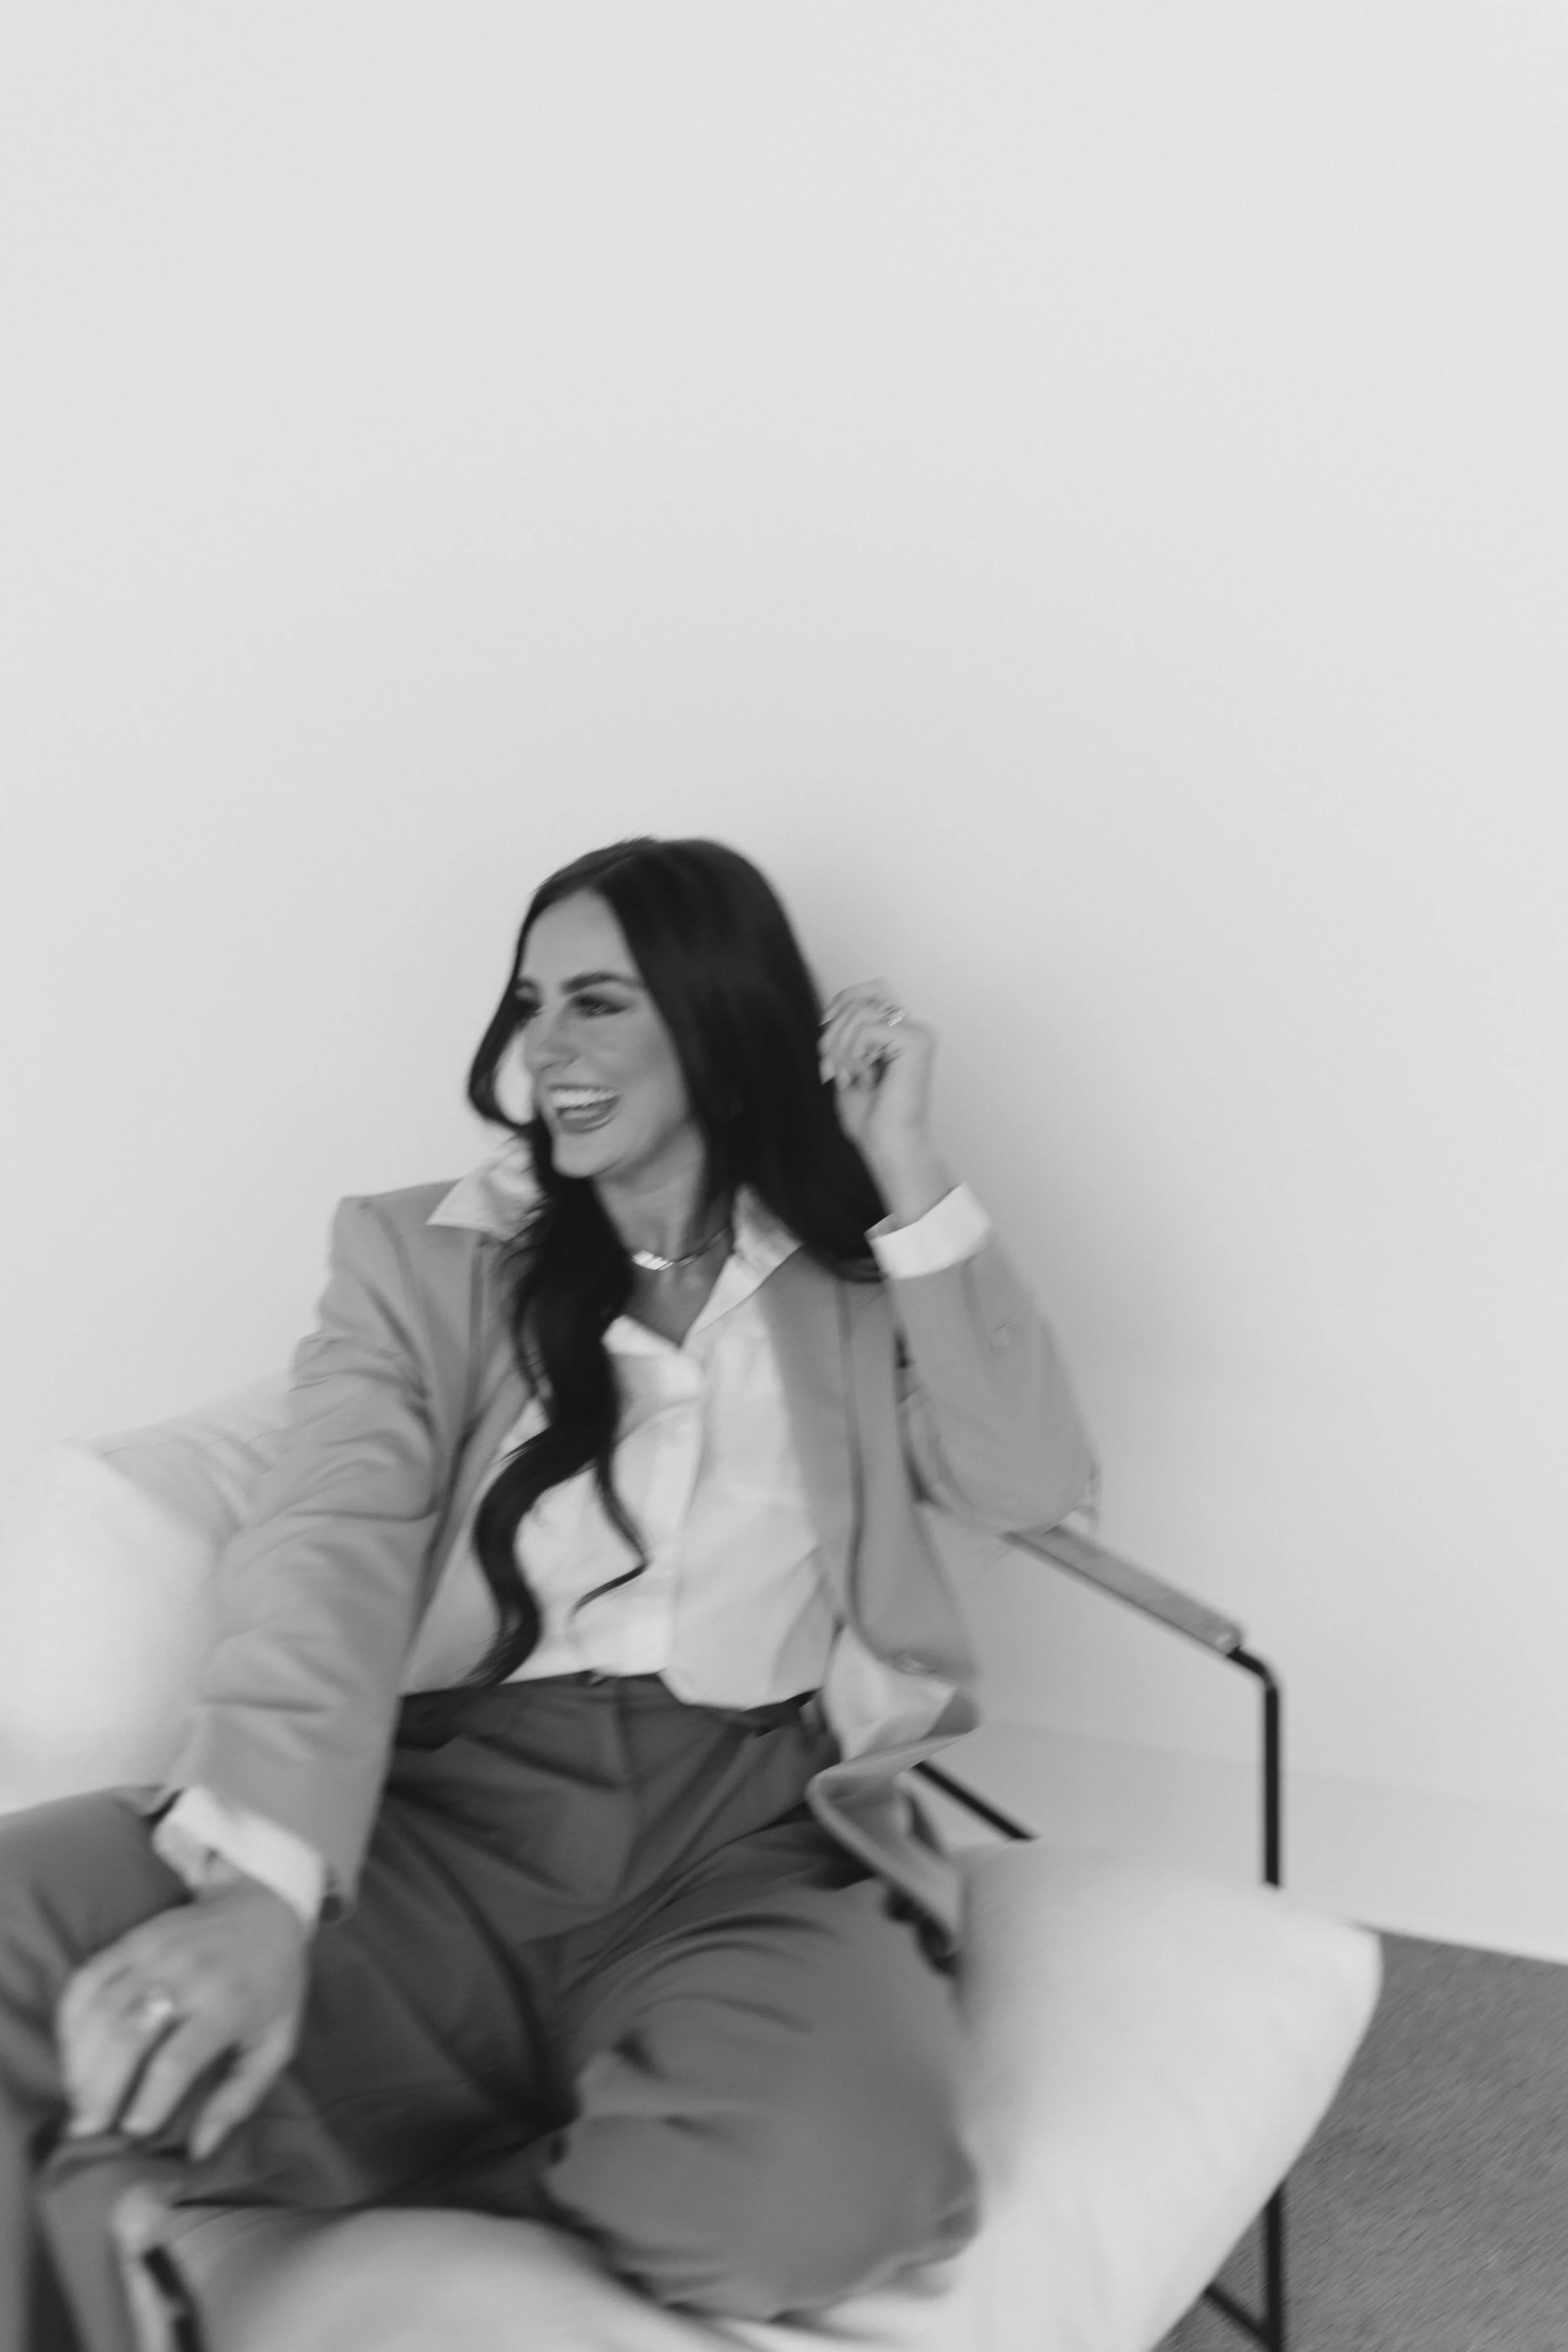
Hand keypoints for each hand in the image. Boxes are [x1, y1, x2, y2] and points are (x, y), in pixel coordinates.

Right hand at [57, 1875, 307, 2162]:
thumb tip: (200, 2151)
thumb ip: (240, 2097)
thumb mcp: (276, 2042)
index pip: (175, 2060)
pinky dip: (70, 2020)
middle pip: (127, 2038)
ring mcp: (154, 1951)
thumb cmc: (274, 1982)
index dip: (148, 2102)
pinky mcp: (132, 1938)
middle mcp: (187, 1974)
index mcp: (228, 2003)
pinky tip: (73, 2054)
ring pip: (100, 2011)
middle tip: (88, 2128)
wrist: (265, 1904)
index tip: (134, 2132)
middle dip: (100, 2091)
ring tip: (79, 2100)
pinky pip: (87, 1979)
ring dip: (80, 2062)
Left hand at [819, 981, 950, 1220]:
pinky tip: (863, 1080)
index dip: (844, 1000)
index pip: (873, 991)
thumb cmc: (871, 1119)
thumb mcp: (847, 1068)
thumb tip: (831, 1013)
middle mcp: (913, 1030)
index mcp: (900, 1035)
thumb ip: (845, 1037)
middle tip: (830, 1065)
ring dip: (841, 1048)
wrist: (888, 1147)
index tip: (825, 1027)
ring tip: (848, 1078)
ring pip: (861, 1012)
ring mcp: (917, 1034)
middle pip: (865, 996)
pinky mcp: (916, 1041)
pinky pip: (867, 1028)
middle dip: (835, 1028)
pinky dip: (853, 1055)